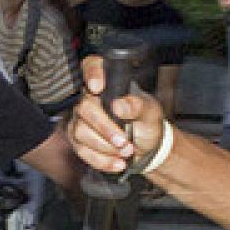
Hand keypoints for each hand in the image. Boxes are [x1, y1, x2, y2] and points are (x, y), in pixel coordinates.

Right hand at [66, 54, 167, 175]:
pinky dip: (101, 160)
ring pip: (81, 132)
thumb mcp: (150, 111)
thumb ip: (138, 105)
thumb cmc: (146, 123)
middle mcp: (89, 98)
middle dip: (105, 128)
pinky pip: (83, 151)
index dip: (91, 73)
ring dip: (105, 147)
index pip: (91, 65)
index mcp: (107, 82)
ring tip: (126, 152)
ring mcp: (80, 120)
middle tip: (124, 141)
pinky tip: (117, 163)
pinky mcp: (78, 141)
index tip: (97, 87)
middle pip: (84, 108)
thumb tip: (120, 105)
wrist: (146, 147)